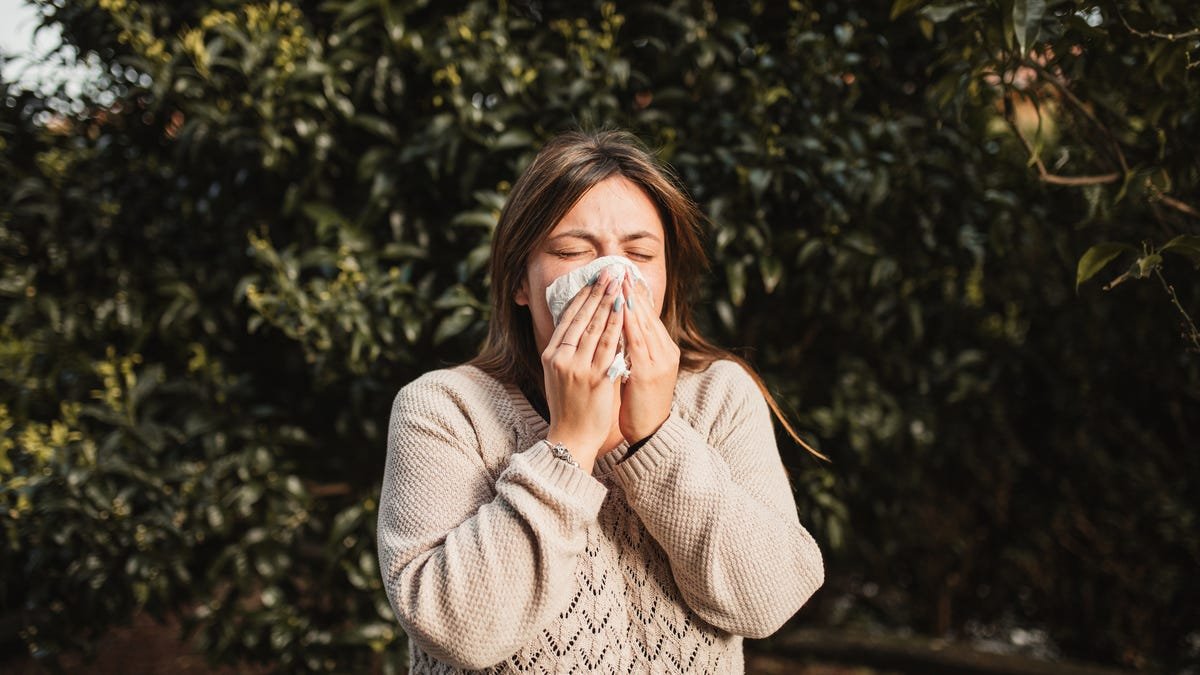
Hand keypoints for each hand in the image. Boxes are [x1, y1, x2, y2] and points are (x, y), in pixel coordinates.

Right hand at [541, 269, 625, 471]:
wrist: (572, 437)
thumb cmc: (569, 406)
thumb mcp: (559, 374)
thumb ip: (568, 351)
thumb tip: (580, 326)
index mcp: (552, 355)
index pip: (567, 318)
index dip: (582, 296)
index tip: (593, 278)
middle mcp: (562, 358)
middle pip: (582, 318)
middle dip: (597, 292)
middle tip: (610, 272)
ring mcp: (578, 367)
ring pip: (596, 328)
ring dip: (609, 302)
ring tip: (619, 284)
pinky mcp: (595, 378)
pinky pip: (609, 346)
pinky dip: (617, 326)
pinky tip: (625, 311)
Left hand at [619, 276, 679, 442]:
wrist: (650, 433)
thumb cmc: (640, 404)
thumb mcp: (639, 371)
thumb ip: (633, 350)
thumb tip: (618, 329)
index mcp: (663, 350)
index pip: (649, 316)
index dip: (636, 295)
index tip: (624, 276)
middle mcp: (665, 352)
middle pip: (648, 315)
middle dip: (632, 291)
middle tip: (620, 269)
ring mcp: (659, 361)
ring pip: (644, 324)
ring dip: (630, 301)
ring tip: (620, 281)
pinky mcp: (649, 372)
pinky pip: (637, 342)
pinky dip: (629, 323)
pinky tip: (620, 309)